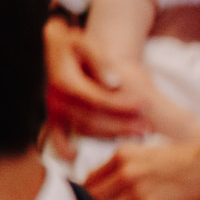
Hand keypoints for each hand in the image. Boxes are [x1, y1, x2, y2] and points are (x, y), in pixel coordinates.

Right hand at [45, 16, 147, 151]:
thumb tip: (113, 84)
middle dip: (122, 125)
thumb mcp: (87, 43)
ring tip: (137, 135)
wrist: (50, 47)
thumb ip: (101, 62)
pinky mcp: (51, 115)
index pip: (98, 99)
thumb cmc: (72, 43)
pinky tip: (75, 157)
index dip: (122, 105)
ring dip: (110, 134)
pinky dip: (64, 148)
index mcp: (65, 81)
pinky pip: (57, 136)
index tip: (145, 105)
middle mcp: (56, 99)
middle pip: (93, 119)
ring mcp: (52, 109)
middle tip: (148, 128)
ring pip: (83, 129)